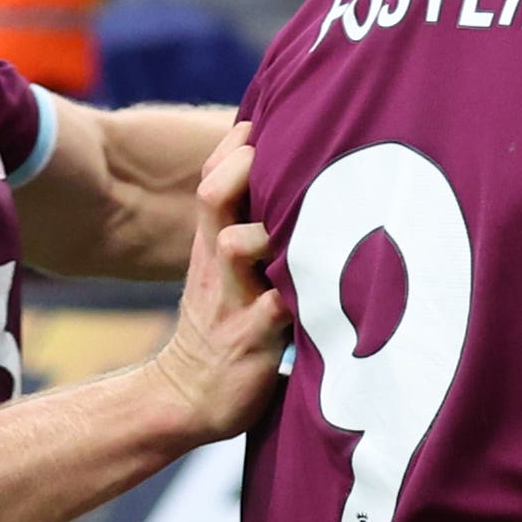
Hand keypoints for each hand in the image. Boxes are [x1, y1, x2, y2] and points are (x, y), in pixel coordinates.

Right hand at [147, 121, 288, 442]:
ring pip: (239, 245)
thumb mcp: (220, 274)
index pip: (214, 177)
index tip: (273, 124)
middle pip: (216, 195)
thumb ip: (245, 234)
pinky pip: (274, 307)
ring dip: (273, 232)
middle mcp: (217, 263)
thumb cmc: (218, 329)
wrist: (183, 397)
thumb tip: (290, 194)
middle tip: (295, 154)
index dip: (239, 146)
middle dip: (250, 167)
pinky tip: (337, 286)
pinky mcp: (250, 339)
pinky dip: (302, 294)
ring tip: (316, 226)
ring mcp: (231, 299)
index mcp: (211, 243)